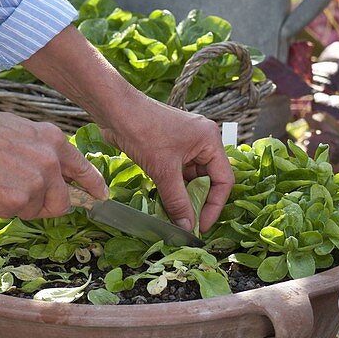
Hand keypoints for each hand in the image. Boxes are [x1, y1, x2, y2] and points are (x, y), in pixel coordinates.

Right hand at [0, 94, 108, 218]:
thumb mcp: (25, 131)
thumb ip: (45, 152)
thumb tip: (55, 176)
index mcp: (55, 142)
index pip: (84, 169)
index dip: (93, 187)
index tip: (101, 198)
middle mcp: (51, 164)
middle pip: (62, 203)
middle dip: (48, 206)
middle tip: (25, 198)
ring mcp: (35, 184)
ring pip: (36, 211)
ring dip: (20, 205)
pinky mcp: (16, 201)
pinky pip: (14, 215)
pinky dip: (1, 207)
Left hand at [100, 97, 232, 232]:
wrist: (114, 110)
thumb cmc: (142, 130)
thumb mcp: (163, 170)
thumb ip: (177, 201)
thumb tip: (187, 227)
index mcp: (210, 140)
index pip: (224, 180)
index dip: (215, 206)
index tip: (202, 226)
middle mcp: (202, 141)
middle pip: (209, 180)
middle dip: (198, 203)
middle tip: (188, 225)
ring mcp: (186, 145)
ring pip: (191, 179)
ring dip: (183, 198)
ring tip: (175, 218)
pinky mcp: (170, 149)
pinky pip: (178, 174)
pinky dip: (173, 189)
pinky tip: (165, 204)